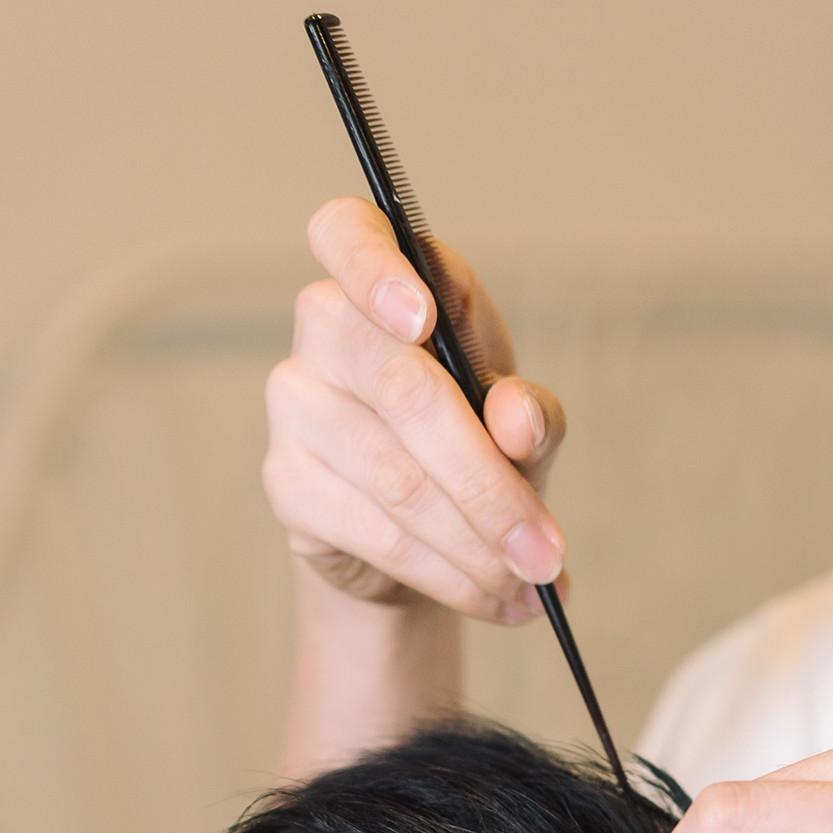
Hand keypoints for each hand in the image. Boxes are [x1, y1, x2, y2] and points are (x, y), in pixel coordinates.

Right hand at [264, 196, 568, 622]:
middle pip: (404, 391)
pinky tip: (494, 598)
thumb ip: (530, 415)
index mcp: (385, 276)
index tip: (422, 319)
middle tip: (546, 552)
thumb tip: (516, 423)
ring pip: (397, 480)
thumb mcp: (517, 423)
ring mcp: (295, 404)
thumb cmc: (470, 445)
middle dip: (490, 486)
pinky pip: (376, 532)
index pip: (349, 234)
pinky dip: (447, 575)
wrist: (414, 534)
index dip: (378, 272)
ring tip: (534, 586)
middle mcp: (326, 327)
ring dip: (477, 547)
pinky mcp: (286, 481)